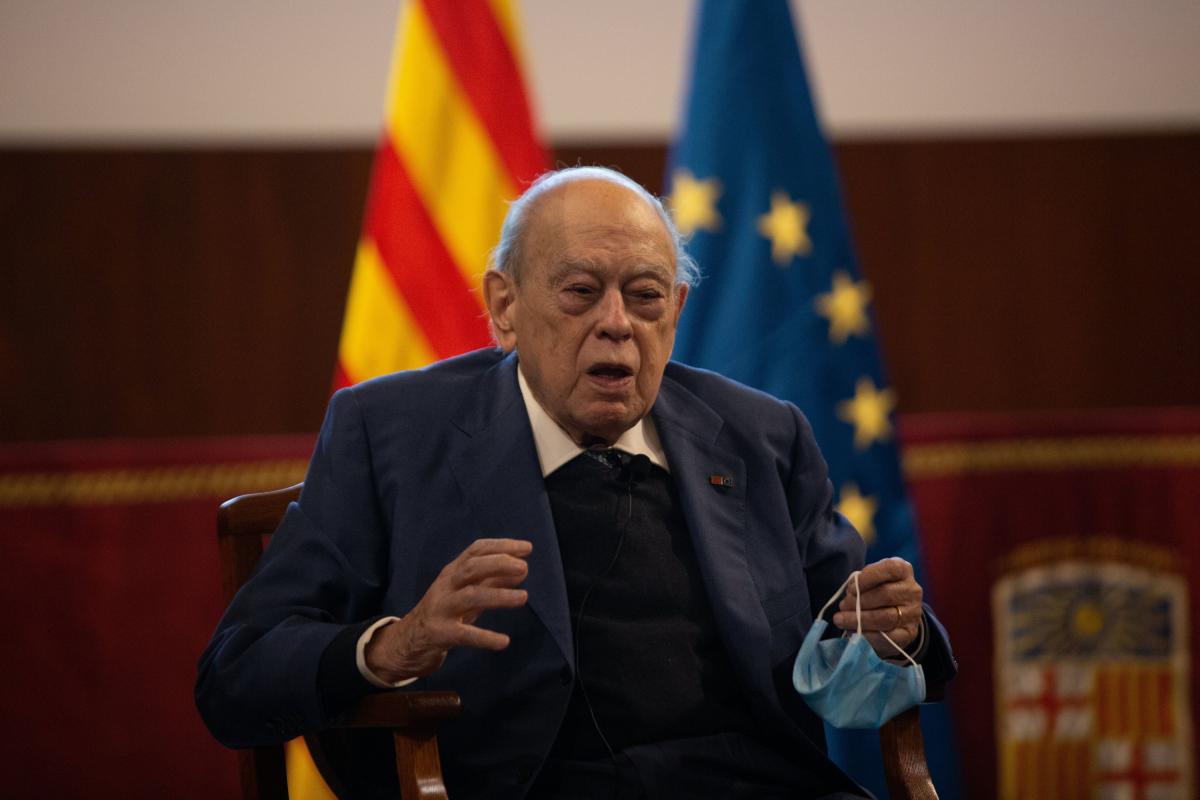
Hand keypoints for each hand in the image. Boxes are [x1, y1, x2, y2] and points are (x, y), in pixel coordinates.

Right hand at [365, 538, 531, 681]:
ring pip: (470, 596)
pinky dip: (485, 637)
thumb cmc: (444, 611)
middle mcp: (446, 586)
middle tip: (524, 568)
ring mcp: (441, 608)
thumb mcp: (465, 591)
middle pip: (472, 568)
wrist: (407, 641)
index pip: (476, 550)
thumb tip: (522, 569)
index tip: (527, 548)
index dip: (501, 546)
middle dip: (498, 564)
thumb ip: (491, 580)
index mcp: (452, 572)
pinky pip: (465, 634)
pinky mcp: (440, 633)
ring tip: (523, 597)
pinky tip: (504, 641)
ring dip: (499, 595)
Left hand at [832, 557, 922, 658]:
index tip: (850, 588)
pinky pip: (889, 637)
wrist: (895, 613)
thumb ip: (861, 582)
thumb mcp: (870, 579)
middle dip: (859, 602)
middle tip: (842, 606)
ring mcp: (913, 613)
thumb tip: (850, 596)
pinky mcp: (910, 633)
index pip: (889, 569)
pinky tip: (854, 632)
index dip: (867, 578)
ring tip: (841, 620)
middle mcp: (912, 590)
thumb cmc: (876, 590)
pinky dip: (868, 636)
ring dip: (859, 619)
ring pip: (886, 617)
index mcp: (903, 570)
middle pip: (885, 595)